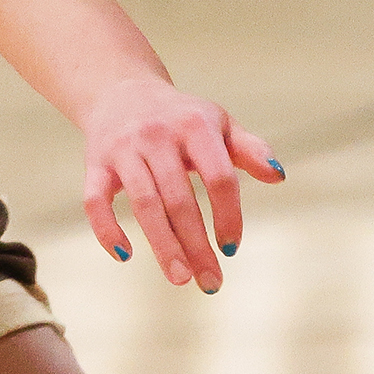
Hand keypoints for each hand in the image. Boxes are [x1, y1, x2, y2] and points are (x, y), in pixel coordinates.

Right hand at [80, 75, 283, 288]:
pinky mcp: (95, 164)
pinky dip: (107, 230)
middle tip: (211, 282)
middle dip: (197, 245)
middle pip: (180, 199)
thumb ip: (250, 150)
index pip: (219, 177)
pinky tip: (125, 256)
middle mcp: (158, 136)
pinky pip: (95, 202)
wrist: (123, 91)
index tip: (232, 248)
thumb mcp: (219, 124)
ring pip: (143, 204)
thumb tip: (278, 176)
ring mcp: (124, 150)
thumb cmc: (182, 117)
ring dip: (163, 246)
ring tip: (180, 278)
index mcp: (195, 126)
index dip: (228, 215)